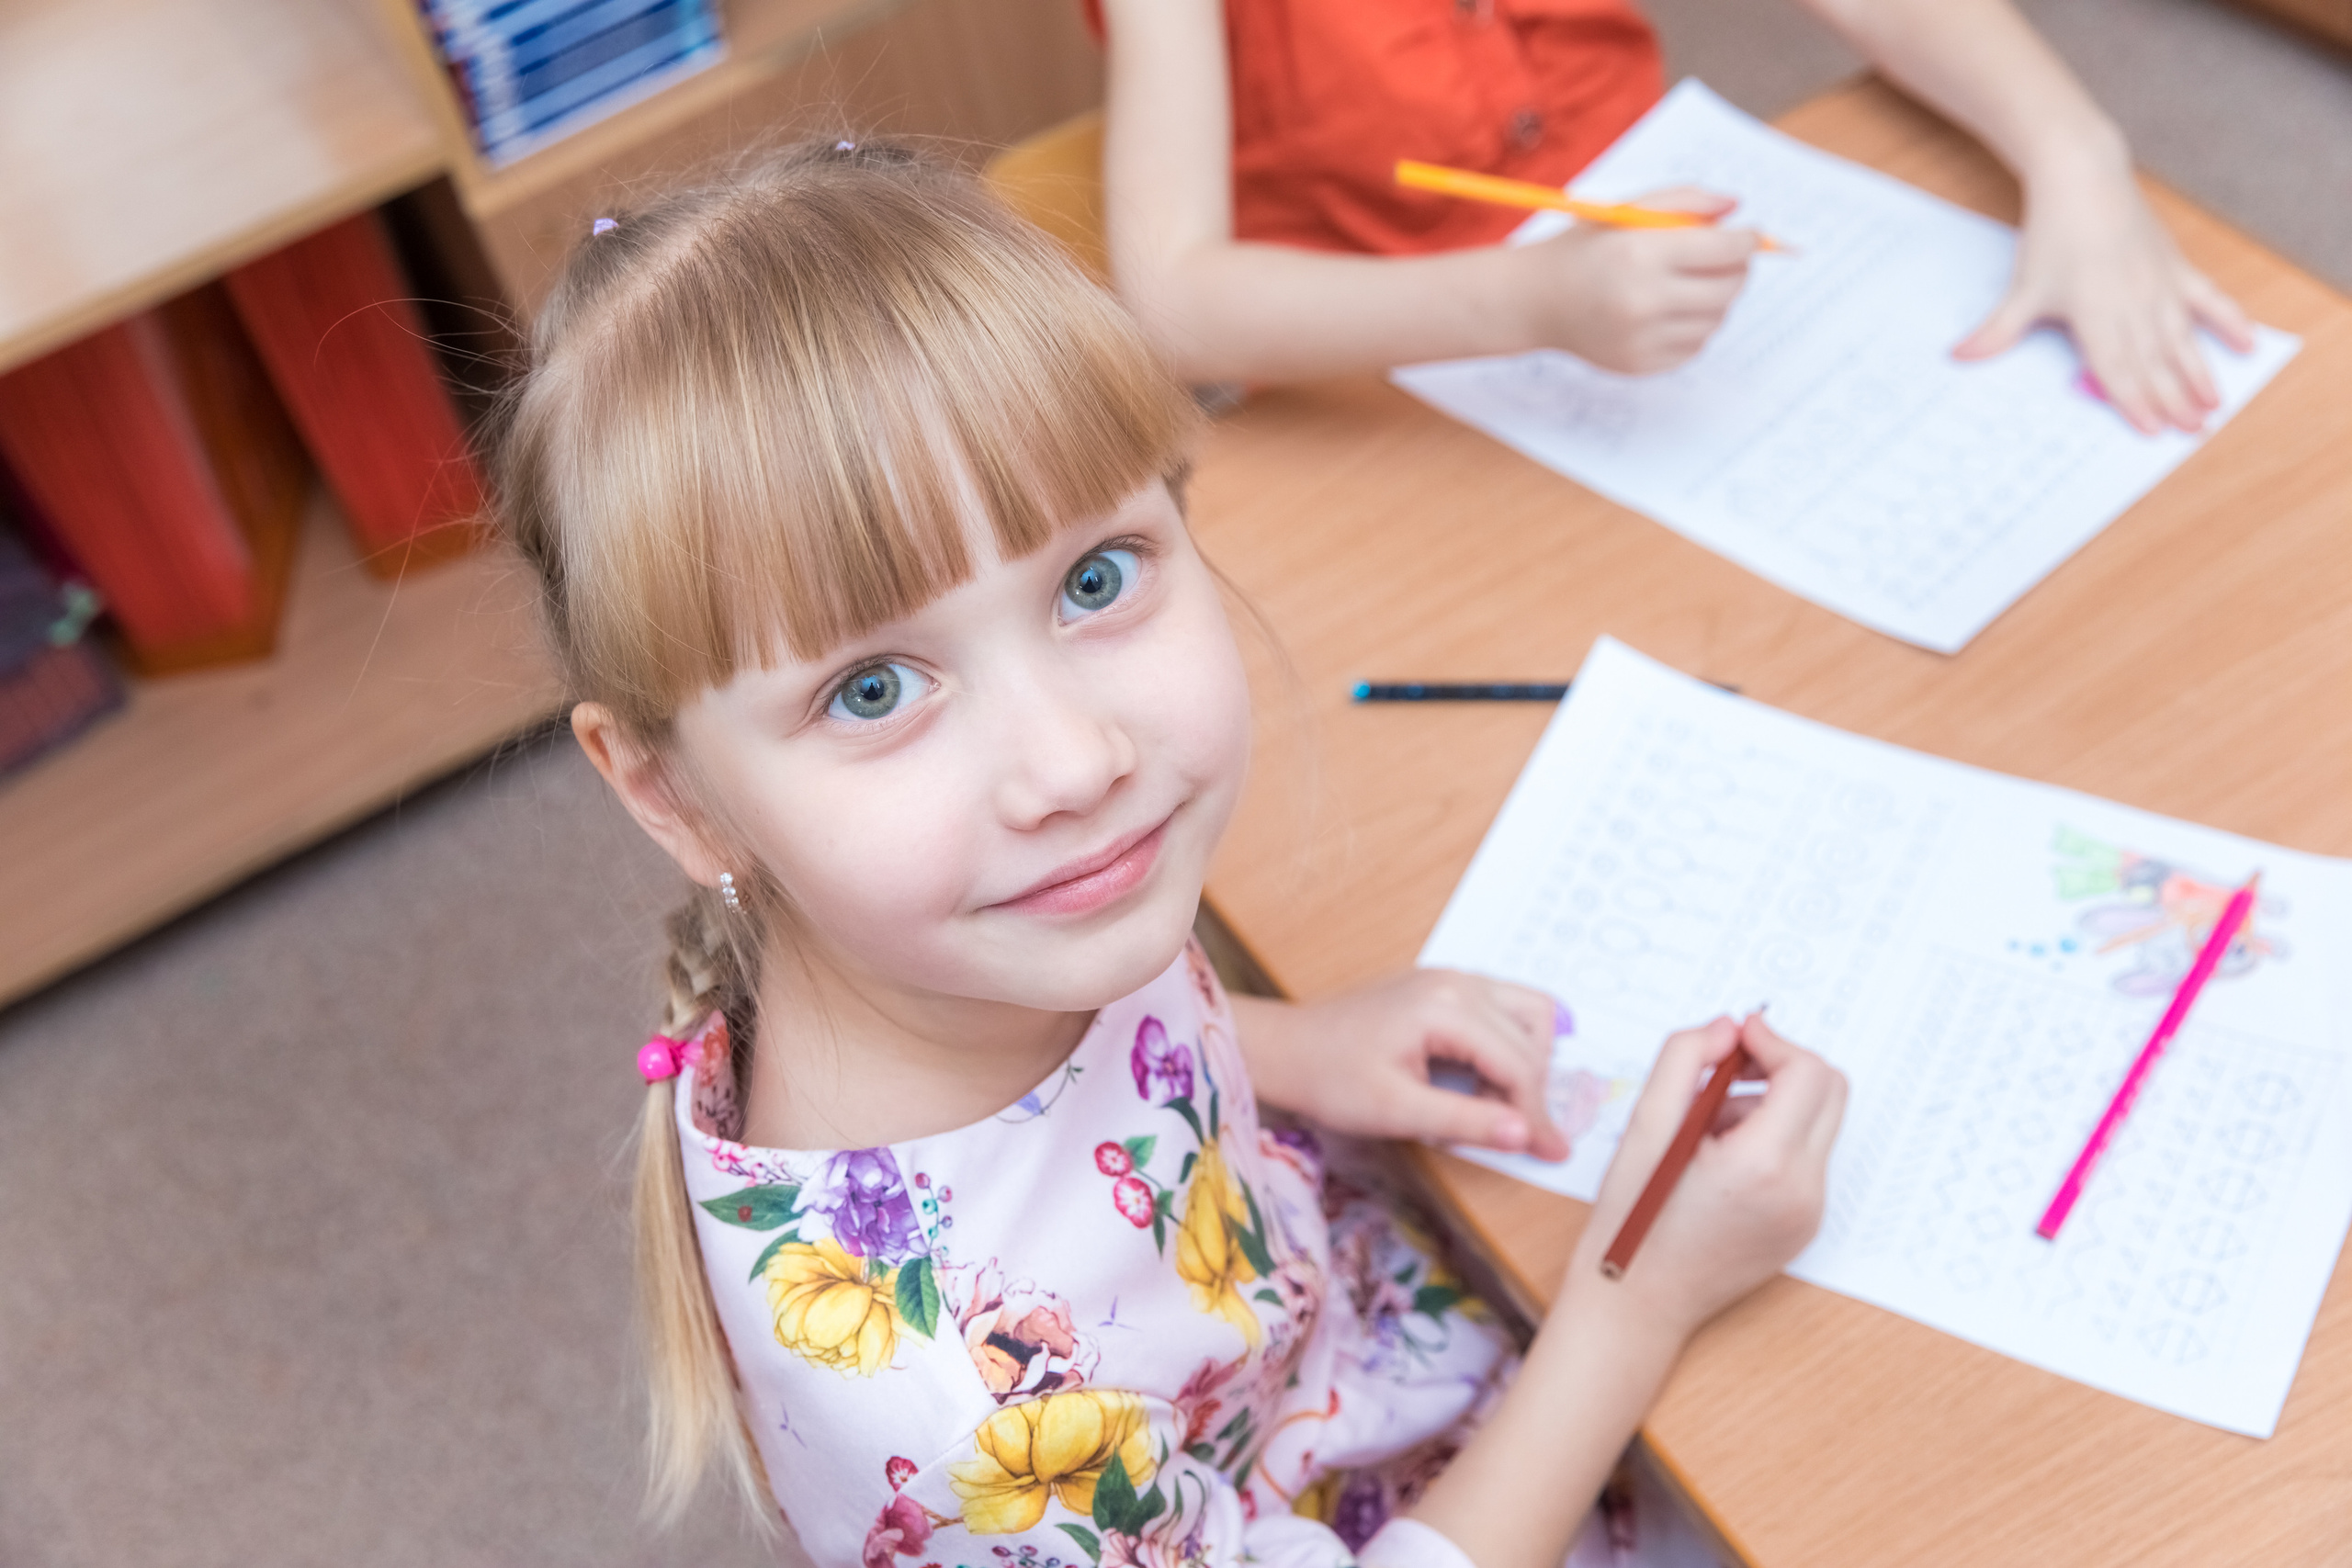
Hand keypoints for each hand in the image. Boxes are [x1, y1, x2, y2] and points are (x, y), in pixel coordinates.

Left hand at [1231, 972, 1570, 1158]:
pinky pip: (1500, 1009)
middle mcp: (1457, 981)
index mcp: (1447, 1008)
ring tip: (1497, 1105)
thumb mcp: (1398, 1110)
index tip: (1553, 1154)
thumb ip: (1466, 1121)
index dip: (1538, 1114)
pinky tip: (1480, 1081)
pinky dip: (1506, 1045)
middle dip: (1532, 1090)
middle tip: (1516, 1136)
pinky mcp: (1440, 985)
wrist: (1285, 1048)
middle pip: (1531, 1036)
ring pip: (1526, 1013)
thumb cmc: (1332, 1079)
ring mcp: (1449, 978)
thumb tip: (1527, 1134)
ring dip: (1526, 1061)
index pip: (1519, 1063)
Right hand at [1514, 186, 1758, 374]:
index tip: (1752, 237)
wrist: (1536, 300)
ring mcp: (1642, 339)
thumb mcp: (1629, 210)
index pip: (1723, 250)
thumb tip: (1737, 210)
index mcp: (1640, 254)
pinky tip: (1669, 312)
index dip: (1748, 241)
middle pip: (1728, 288)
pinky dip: (1694, 327)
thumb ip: (1685, 201)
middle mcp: (1643, 301)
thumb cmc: (1586, 248)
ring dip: (1715, 300)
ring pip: (1716, 320)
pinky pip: (1694, 346)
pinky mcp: (1641, 365)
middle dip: (1737, 270)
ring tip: (1689, 285)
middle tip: (1727, 260)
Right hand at [1566, 1012, 1844, 1340]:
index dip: (1772, 1042)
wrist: (1637, 1305)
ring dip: (1771, 1105)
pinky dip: (1772, 1141)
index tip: (1735, 1039)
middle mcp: (1801, 1190)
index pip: (1806, 1073)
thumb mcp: (1645, 1125)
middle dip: (1781, 1067)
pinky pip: (1805, 1160)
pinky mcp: (1805, 1227)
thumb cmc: (1632, 1221)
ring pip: (1816, 1124)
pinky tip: (1718, 1162)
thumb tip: (1728, 1028)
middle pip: (1829, 1093)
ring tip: (1705, 1131)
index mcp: (1763, 1164)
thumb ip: (1685, 1059)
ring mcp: (1809, 1212)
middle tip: (1727, 1069)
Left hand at [1954, 152, 2254, 434]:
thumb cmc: (2052, 234)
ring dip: (2200, 373)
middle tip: (2193, 432)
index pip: (2116, 368)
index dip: (2134, 401)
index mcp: (2095, 313)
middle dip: (2174, 400)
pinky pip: (2208, 299)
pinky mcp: (2175, 266)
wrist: (2083, 177)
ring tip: (2214, 405)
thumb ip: (1997, 331)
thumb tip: (1957, 358)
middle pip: (2155, 362)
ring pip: (2183, 339)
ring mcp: (2159, 285)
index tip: (2151, 430)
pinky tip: (2247, 343)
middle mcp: (2133, 303)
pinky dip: (2229, 321)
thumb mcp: (2023, 288)